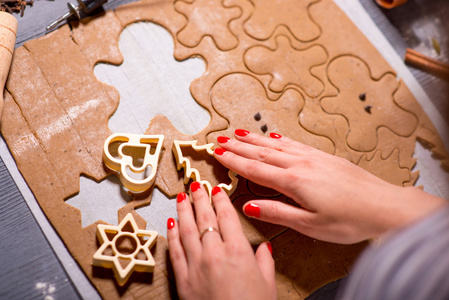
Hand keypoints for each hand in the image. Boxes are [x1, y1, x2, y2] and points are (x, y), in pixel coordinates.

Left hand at [167, 182, 275, 299]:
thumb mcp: (268, 285)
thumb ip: (265, 262)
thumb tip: (264, 248)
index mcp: (238, 252)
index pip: (227, 217)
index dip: (220, 200)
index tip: (216, 189)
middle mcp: (215, 253)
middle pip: (205, 218)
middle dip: (200, 198)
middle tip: (195, 184)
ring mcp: (196, 265)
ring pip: (187, 229)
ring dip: (184, 210)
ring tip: (181, 196)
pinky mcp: (183, 279)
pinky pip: (175, 251)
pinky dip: (172, 234)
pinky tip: (170, 223)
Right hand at [214, 129, 446, 243]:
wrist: (384, 206)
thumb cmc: (350, 220)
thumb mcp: (310, 224)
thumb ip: (278, 212)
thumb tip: (249, 206)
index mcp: (294, 181)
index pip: (254, 168)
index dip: (233, 160)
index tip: (217, 153)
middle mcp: (300, 164)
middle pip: (262, 152)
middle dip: (238, 146)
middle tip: (219, 138)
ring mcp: (313, 157)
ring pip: (276, 145)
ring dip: (255, 139)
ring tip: (239, 132)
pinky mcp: (324, 157)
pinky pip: (295, 144)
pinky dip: (279, 139)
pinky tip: (273, 137)